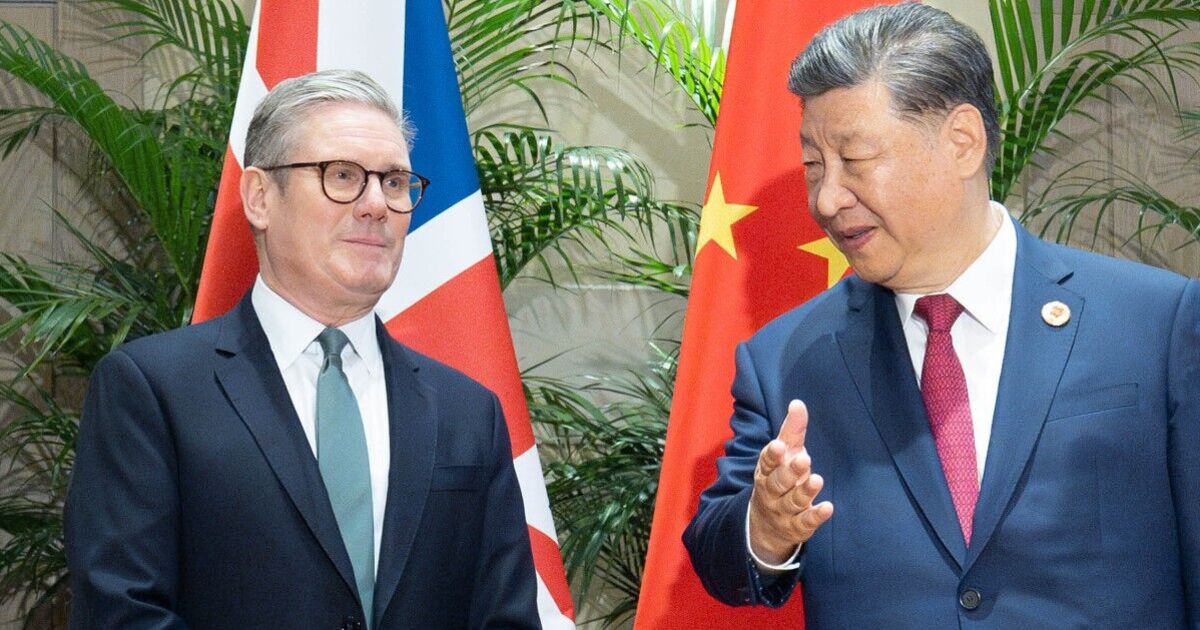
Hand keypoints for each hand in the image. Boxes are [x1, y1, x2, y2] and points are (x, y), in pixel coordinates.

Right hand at [748, 399, 833, 564]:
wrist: (765, 525)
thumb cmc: (778, 479)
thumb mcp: (783, 455)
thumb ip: (792, 431)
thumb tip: (798, 403)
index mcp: (766, 471)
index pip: (767, 462)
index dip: (772, 455)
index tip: (779, 445)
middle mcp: (772, 491)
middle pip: (778, 482)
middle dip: (790, 471)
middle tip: (804, 459)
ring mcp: (784, 510)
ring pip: (793, 501)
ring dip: (805, 492)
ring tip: (818, 480)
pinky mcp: (797, 526)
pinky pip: (806, 522)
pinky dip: (816, 515)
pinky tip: (828, 508)